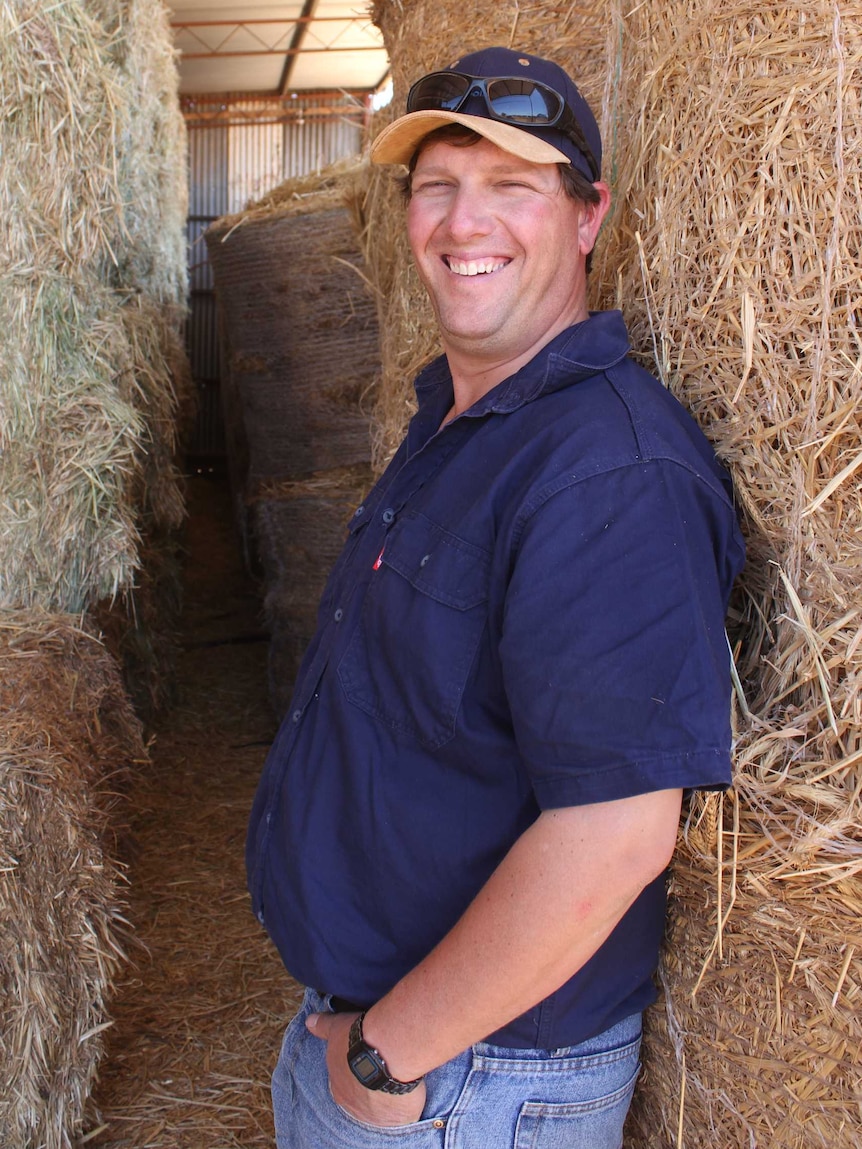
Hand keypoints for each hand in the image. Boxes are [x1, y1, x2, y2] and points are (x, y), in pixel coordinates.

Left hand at [306, 1012, 426, 1126]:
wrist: (388, 1052)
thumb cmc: (360, 1040)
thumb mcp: (337, 1028)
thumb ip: (324, 1027)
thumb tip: (310, 1022)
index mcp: (338, 1087)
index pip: (344, 1081)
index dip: (354, 1069)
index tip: (364, 1057)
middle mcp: (352, 1105)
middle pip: (361, 1094)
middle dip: (368, 1082)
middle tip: (381, 1063)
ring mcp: (374, 1114)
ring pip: (380, 1105)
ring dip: (386, 1091)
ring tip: (397, 1072)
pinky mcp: (396, 1117)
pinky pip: (400, 1111)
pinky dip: (404, 1100)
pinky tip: (408, 1085)